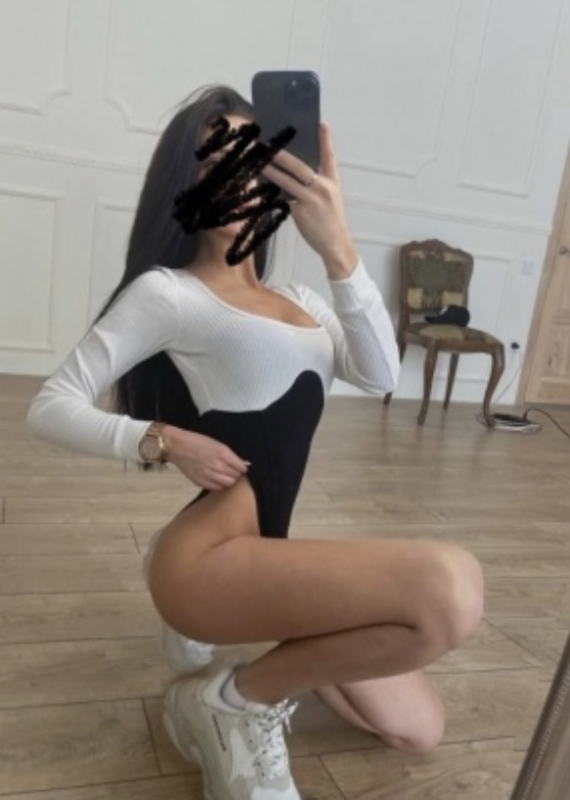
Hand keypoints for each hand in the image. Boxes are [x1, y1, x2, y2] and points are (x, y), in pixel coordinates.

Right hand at [163, 426, 249, 490]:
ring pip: (228, 484)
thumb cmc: (197, 442)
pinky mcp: (201, 482)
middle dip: (235, 474)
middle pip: (235, 477)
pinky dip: (218, 484)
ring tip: (223, 474)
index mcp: (223, 454)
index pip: (241, 467)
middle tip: (230, 470)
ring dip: (228, 480)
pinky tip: (215, 478)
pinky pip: (216, 488)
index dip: (241, 467)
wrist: (177, 446)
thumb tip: (243, 464)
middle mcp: (218, 466)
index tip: (239, 466)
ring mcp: (209, 475)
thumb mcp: (217, 444)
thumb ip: (231, 456)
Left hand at [260, 122, 357, 274]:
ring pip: (288, 182)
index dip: (326, 141)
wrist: (336, 244)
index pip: (330, 158)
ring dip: (272, 172)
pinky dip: (274, 194)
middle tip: (270, 146)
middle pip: (300, 167)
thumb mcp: (330, 199)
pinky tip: (263, 189)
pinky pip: (284, 199)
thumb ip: (316, 186)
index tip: (322, 124)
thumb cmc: (330, 222)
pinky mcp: (301, 212)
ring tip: (260, 164)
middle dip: (284, 156)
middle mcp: (323, 188)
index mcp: (332, 182)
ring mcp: (312, 199)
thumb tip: (295, 176)